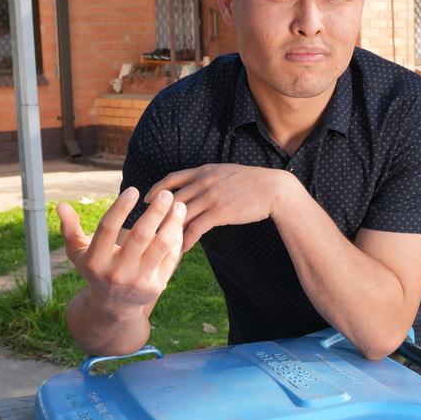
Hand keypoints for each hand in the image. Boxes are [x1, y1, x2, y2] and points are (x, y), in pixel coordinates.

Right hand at [57, 187, 184, 316]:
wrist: (113, 306)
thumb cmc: (96, 270)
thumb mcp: (79, 254)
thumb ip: (70, 229)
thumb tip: (61, 205)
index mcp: (96, 260)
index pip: (108, 229)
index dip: (121, 208)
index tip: (134, 189)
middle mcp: (117, 272)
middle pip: (140, 235)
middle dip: (155, 212)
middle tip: (166, 194)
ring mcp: (138, 280)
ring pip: (161, 245)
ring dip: (172, 223)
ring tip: (179, 206)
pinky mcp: (156, 286)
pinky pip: (170, 257)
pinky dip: (176, 238)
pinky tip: (178, 223)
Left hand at [146, 164, 296, 251]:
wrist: (273, 189)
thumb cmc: (253, 182)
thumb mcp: (226, 173)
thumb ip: (209, 178)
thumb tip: (198, 185)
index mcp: (204, 171)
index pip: (172, 178)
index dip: (156, 189)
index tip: (146, 199)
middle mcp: (203, 182)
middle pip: (171, 198)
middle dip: (157, 212)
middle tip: (147, 225)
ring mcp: (210, 197)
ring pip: (181, 215)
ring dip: (169, 229)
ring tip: (160, 242)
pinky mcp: (219, 212)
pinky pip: (196, 228)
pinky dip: (186, 240)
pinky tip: (182, 249)